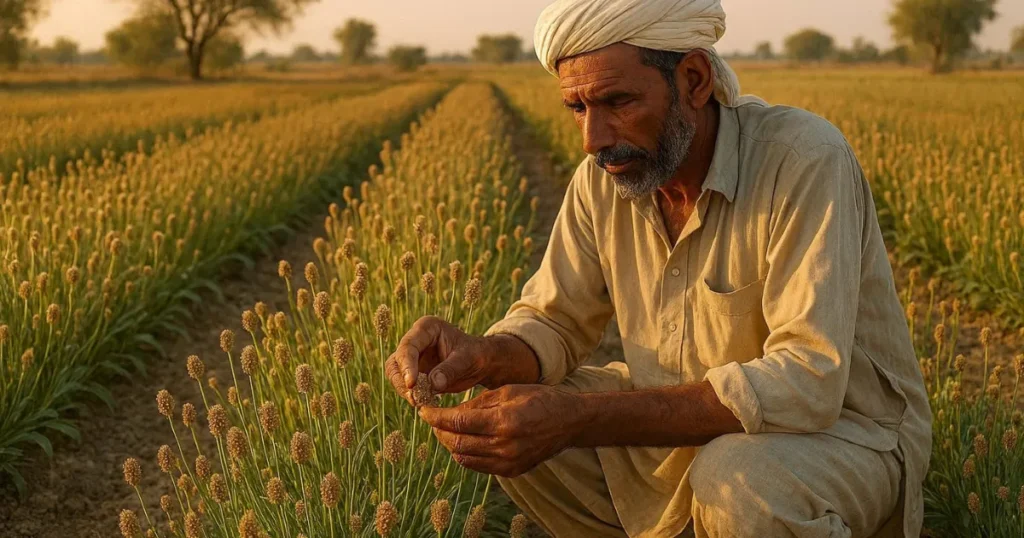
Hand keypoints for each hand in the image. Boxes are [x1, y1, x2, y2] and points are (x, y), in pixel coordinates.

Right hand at [385, 316, 539, 401]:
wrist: (481, 363)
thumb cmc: (476, 355)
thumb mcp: (468, 359)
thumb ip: (450, 370)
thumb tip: (433, 384)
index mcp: (427, 328)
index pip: (409, 346)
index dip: (407, 365)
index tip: (411, 384)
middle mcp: (416, 340)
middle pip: (396, 361)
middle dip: (401, 380)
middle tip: (413, 398)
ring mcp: (413, 357)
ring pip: (396, 374)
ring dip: (404, 390)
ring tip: (418, 402)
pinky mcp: (414, 372)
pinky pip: (405, 385)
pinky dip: (411, 395)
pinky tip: (423, 402)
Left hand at [419, 384, 584, 476]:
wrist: (569, 422)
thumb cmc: (540, 399)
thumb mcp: (508, 391)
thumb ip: (477, 403)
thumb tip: (451, 411)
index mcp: (504, 421)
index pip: (458, 422)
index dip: (436, 417)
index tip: (424, 411)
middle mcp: (505, 445)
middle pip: (458, 443)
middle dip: (439, 432)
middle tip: (432, 421)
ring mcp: (508, 462)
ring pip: (465, 458)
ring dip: (451, 445)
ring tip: (445, 431)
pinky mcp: (512, 471)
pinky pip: (479, 466)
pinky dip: (466, 454)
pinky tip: (464, 441)